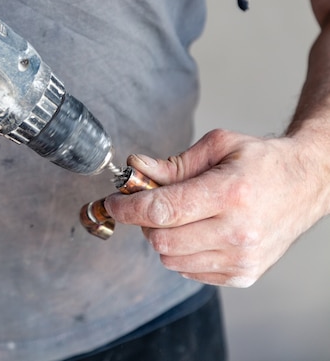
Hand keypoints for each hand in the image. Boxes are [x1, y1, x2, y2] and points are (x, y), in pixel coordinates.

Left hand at [104, 129, 329, 286]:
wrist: (306, 185)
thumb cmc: (262, 163)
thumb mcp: (218, 147)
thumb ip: (172, 163)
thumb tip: (134, 168)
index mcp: (230, 193)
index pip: (162, 210)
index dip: (128, 208)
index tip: (115, 202)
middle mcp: (238, 231)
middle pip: (161, 239)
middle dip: (144, 221)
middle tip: (149, 204)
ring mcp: (242, 258)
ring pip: (170, 259)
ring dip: (162, 238)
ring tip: (179, 217)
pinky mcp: (243, 275)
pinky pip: (189, 271)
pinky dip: (181, 253)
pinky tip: (197, 232)